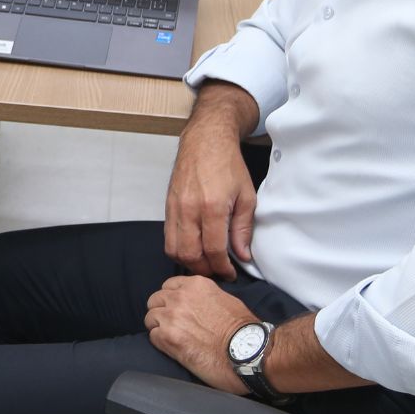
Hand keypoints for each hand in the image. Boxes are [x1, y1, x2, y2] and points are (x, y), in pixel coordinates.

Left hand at [146, 275, 256, 393]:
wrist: (247, 351)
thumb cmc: (243, 330)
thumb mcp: (225, 299)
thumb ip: (204, 296)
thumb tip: (197, 303)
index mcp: (195, 284)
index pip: (168, 286)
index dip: (171, 299)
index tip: (177, 310)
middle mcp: (180, 297)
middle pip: (155, 300)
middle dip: (162, 312)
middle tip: (174, 326)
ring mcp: (171, 316)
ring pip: (150, 318)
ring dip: (159, 328)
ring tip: (175, 339)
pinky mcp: (167, 338)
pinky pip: (153, 336)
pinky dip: (161, 343)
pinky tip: (176, 348)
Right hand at [165, 83, 258, 279]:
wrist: (205, 140)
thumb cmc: (228, 164)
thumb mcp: (247, 195)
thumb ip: (243, 228)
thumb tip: (242, 255)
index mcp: (212, 207)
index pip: (214, 250)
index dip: (223, 268)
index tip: (231, 273)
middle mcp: (189, 209)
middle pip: (190, 255)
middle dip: (205, 270)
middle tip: (218, 271)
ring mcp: (175, 208)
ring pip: (174, 249)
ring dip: (189, 262)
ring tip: (205, 263)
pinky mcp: (167, 205)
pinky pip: (168, 237)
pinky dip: (179, 249)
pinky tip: (193, 247)